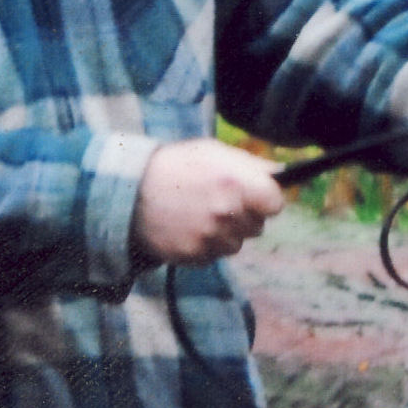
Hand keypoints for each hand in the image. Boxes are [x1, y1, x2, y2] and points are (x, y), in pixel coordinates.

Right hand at [133, 138, 283, 264]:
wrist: (127, 190)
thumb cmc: (175, 165)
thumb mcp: (212, 152)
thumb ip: (251, 164)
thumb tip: (280, 173)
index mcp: (237, 183)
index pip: (275, 204)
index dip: (266, 199)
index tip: (256, 196)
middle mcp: (227, 213)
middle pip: (257, 226)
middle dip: (244, 216)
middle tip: (218, 202)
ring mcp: (210, 237)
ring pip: (235, 244)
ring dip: (224, 233)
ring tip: (198, 214)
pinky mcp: (193, 255)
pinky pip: (213, 255)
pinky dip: (204, 245)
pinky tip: (187, 228)